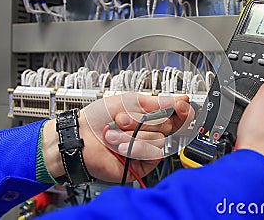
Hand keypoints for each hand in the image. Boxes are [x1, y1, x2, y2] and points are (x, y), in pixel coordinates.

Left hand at [42, 93, 193, 182]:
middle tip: (122, 119)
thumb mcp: (130, 102)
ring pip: (159, 139)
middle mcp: (151, 133)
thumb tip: (182, 99)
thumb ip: (158, 102)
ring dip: (133, 134)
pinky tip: (120, 146)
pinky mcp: (142, 164)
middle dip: (143, 120)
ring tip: (114, 133)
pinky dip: (134, 146)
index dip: (182, 111)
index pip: (177, 115)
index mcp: (151, 117)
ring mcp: (147, 148)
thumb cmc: (99, 118)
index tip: (180, 106)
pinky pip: (151, 153)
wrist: (81, 136)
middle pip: (168, 126)